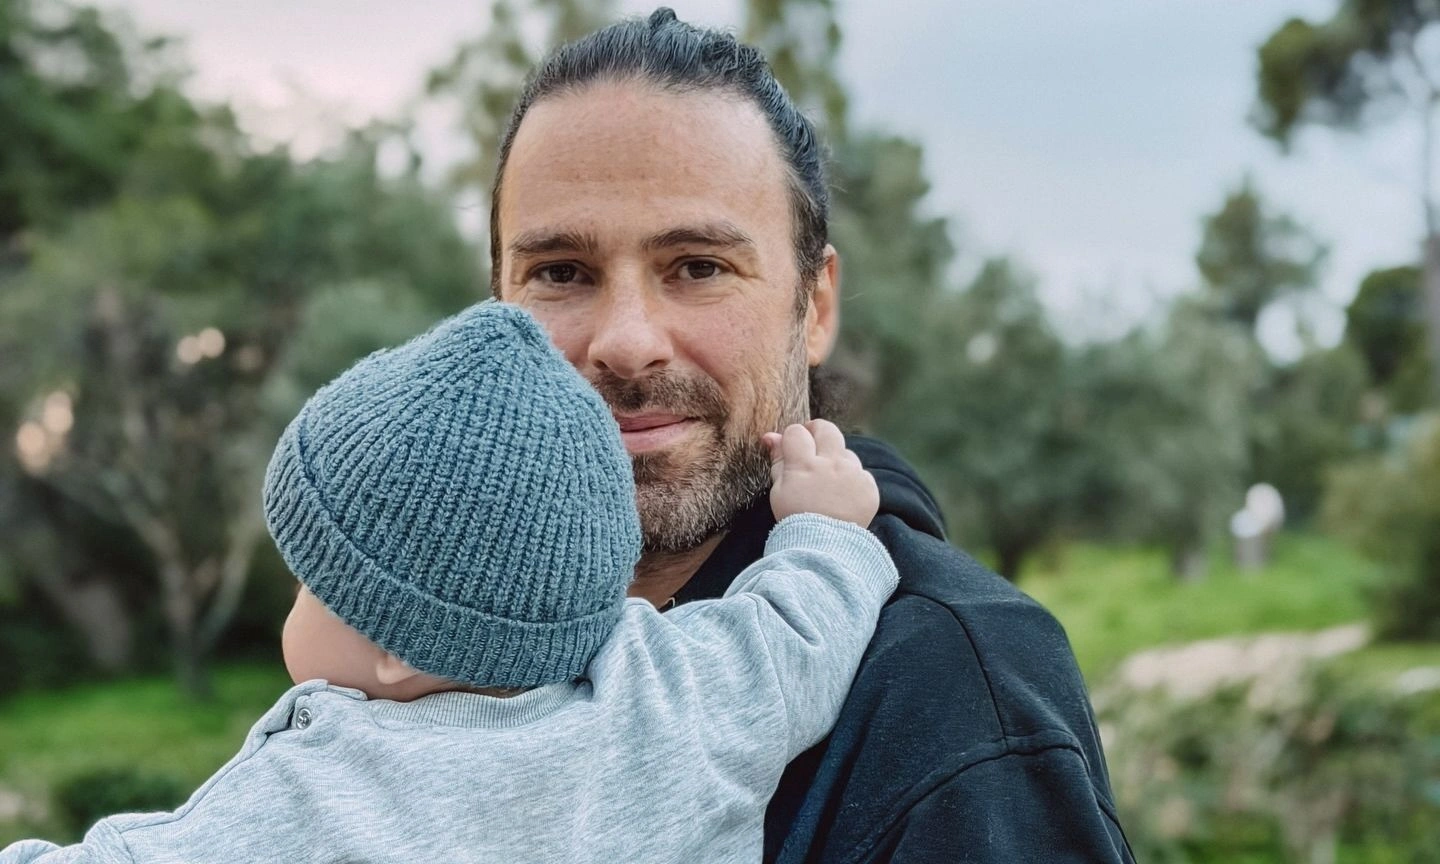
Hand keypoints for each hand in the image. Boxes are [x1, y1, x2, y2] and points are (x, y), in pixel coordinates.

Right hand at [761, 420, 879, 526]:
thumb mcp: (778, 491)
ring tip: (828, 482)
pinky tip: (842, 496)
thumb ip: (778, 460)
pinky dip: (852, 480)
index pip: (796, 432)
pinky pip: (861, 473)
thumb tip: (770, 436)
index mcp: (804, 464)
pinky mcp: (869, 487)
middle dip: (817, 432)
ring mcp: (853, 474)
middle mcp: (831, 464)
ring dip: (836, 460)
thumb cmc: (795, 520)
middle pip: (827, 429)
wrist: (823, 549)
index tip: (791, 447)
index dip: (792, 437)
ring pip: (845, 452)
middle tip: (812, 445)